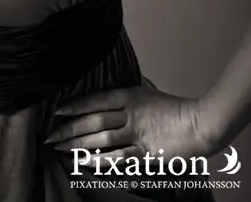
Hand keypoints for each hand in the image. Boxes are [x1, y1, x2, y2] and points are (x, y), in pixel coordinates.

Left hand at [45, 86, 213, 168]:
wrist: (200, 123)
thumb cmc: (175, 108)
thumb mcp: (149, 92)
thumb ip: (130, 92)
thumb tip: (115, 90)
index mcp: (129, 95)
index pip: (95, 99)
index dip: (75, 106)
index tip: (57, 111)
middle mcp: (130, 112)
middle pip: (93, 119)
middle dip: (69, 128)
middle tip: (50, 134)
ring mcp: (137, 132)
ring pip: (101, 138)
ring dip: (78, 144)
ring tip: (60, 148)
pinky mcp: (145, 151)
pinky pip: (118, 157)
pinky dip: (99, 160)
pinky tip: (84, 162)